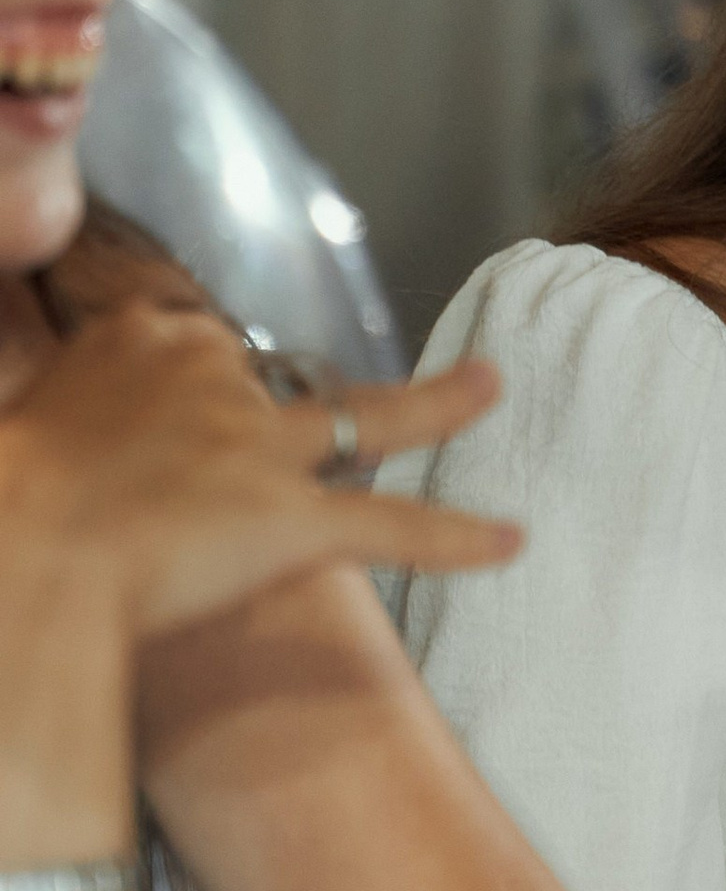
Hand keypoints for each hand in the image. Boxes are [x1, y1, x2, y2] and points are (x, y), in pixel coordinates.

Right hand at [0, 306, 520, 645]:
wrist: (21, 550)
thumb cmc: (8, 500)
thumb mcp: (27, 423)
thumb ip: (77, 416)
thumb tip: (101, 455)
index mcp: (139, 339)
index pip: (193, 350)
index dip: (189, 396)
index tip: (162, 431)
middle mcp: (211, 375)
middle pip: (271, 386)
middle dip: (264, 423)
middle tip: (211, 466)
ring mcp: (258, 446)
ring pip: (370, 418)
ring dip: (441, 403)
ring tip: (491, 386)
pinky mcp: (289, 519)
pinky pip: (390, 527)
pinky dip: (454, 537)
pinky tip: (510, 542)